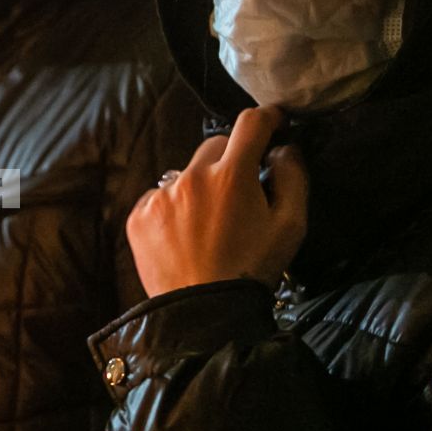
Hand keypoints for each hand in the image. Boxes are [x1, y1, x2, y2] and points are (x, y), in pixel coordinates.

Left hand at [127, 106, 307, 296]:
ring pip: (185, 174)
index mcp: (231, 175)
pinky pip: (160, 197)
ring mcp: (160, 195)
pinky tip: (185, 235)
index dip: (267, 118)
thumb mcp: (291, 226)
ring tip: (210, 224)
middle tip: (241, 193)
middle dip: (232, 161)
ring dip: (200, 187)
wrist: (203, 312)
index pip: (250, 124)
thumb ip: (292, 177)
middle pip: (215, 148)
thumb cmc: (253, 269)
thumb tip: (284, 149)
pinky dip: (174, 208)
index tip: (274, 124)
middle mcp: (191, 177)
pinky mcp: (139, 216)